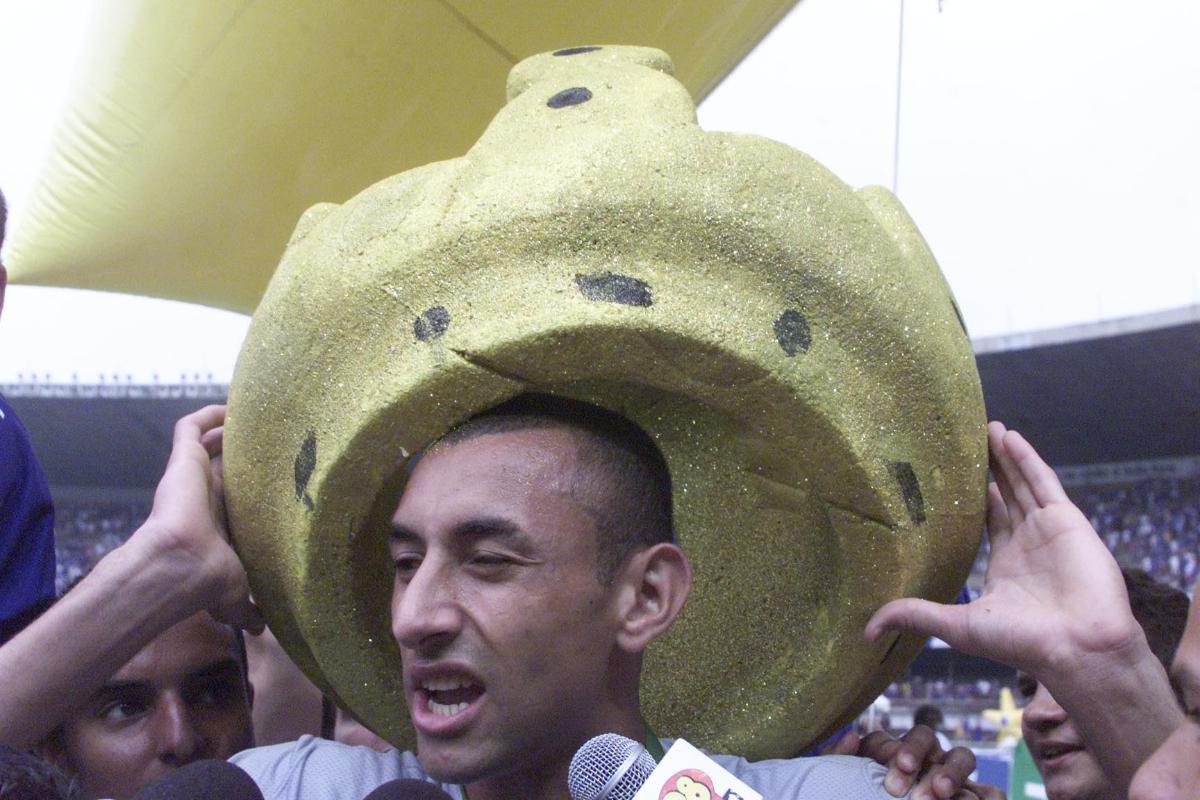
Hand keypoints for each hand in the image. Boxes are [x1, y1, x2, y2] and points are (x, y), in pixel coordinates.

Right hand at [137, 405, 262, 631]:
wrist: (182, 566)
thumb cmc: (209, 581)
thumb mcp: (237, 596)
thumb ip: (247, 607)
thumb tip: (258, 626)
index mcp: (218, 520)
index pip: (235, 496)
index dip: (253, 486)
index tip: (277, 475)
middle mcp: (205, 495)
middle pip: (224, 464)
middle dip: (244, 452)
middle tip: (275, 438)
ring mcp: (191, 476)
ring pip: (207, 442)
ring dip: (228, 429)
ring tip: (257, 415)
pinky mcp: (181, 460)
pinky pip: (190, 427)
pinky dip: (208, 415)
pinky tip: (231, 407)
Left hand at [849, 725, 977, 798]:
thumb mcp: (844, 786)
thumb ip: (842, 761)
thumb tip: (852, 736)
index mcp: (885, 757)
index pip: (884, 740)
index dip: (887, 749)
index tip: (890, 771)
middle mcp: (921, 761)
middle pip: (925, 737)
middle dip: (917, 754)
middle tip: (903, 787)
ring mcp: (950, 778)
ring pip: (961, 755)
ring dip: (951, 769)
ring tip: (939, 792)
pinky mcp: (975, 798)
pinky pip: (991, 791)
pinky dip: (988, 796)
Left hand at [865, 421, 1137, 679]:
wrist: (1078, 647)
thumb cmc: (1021, 642)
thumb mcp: (957, 626)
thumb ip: (915, 616)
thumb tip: (866, 631)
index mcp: (1003, 566)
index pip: (983, 521)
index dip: (968, 497)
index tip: (946, 475)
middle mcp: (1025, 543)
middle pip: (1003, 495)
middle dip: (986, 468)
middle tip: (964, 440)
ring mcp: (1047, 530)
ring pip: (1021, 483)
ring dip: (1004, 456)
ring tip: (986, 427)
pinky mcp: (1067, 520)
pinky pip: (1044, 482)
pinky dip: (1027, 459)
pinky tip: (1009, 437)